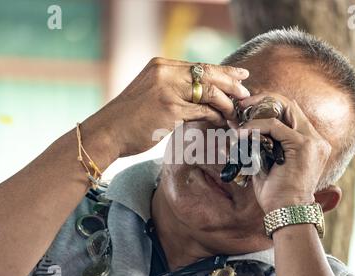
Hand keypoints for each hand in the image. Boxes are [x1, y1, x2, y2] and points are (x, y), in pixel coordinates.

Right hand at [87, 57, 249, 158]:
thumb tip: (201, 93)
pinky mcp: (170, 110)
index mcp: (161, 66)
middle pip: (209, 74)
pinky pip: (203, 112)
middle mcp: (165, 74)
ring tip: (235, 113)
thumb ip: (173, 87)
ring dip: (227, 104)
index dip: (224, 70)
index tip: (241, 75)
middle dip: (232, 84)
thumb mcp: (150, 92)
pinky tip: (222, 122)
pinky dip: (216, 117)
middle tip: (246, 93)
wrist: (108, 132)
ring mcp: (168, 91)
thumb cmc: (129, 117)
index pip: (200, 65)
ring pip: (209, 92)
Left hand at [238, 93, 331, 212]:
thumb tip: (237, 126)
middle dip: (262, 100)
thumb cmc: (276, 194)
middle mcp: (315, 139)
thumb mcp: (266, 163)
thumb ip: (256, 143)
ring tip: (238, 117)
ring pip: (284, 109)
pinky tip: (241, 134)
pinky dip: (255, 127)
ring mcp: (312, 141)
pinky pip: (274, 125)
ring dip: (257, 111)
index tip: (245, 109)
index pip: (290, 112)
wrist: (286, 212)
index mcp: (311, 142)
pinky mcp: (303, 145)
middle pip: (289, 104)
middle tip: (240, 105)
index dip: (267, 105)